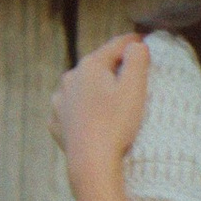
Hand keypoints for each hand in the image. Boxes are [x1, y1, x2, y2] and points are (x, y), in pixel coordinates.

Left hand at [50, 33, 151, 182]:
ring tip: (108, 98)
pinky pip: (71, 110)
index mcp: (90, 66)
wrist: (91, 162)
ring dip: (94, 88)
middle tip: (130, 72)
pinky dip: (82, 110)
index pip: (115, 46)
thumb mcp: (135, 88)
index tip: (143, 38)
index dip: (132, 41)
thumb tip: (136, 46)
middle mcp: (70, 79)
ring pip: (81, 88)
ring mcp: (60, 102)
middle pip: (97, 66)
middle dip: (112, 66)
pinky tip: (91, 119)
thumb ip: (137, 60)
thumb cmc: (116, 123)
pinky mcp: (57, 123)